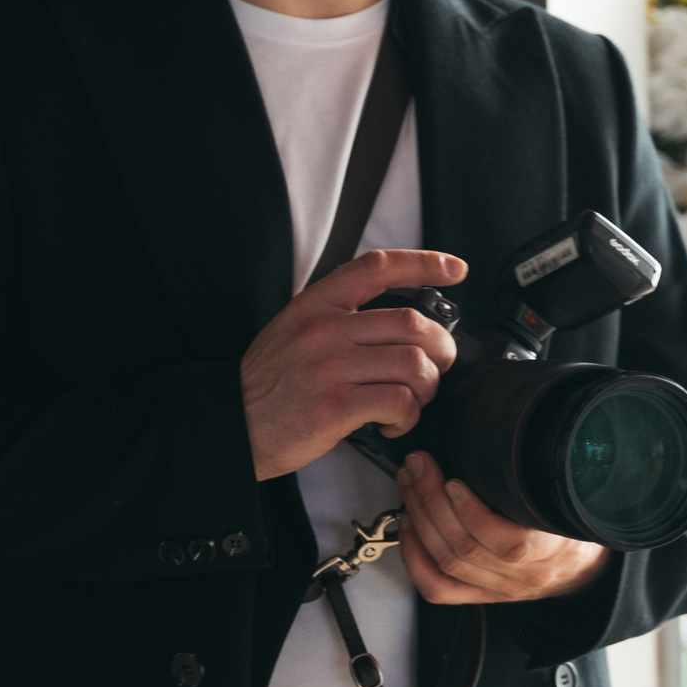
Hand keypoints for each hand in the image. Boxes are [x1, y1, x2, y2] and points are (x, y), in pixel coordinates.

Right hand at [239, 248, 467, 481]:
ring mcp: (329, 367)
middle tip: (436, 367)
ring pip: (413, 364)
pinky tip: (394, 423)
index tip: (454, 269)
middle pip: (412, 323)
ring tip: (412, 401)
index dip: (424, 263)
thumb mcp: (293, 331)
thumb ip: (338, 319)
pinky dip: (409, 416)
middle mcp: (324, 330)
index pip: (377, 267)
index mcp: (315, 306)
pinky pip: (399, 402)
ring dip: (427, 388)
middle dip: (441, 349)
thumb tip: (398, 324)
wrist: (232, 424)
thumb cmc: (267, 384)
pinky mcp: (335, 406)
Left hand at [394, 449, 609, 603]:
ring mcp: (499, 589)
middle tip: (418, 465)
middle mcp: (523, 575)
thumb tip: (508, 434)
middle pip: (465, 547)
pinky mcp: (480, 596)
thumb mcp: (569, 499)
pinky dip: (415, 558)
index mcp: (552, 550)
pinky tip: (408, 528)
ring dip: (419, 518)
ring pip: (447, 562)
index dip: (472, 512)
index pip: (509, 544)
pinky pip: (439, 588)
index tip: (453, 479)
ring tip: (409, 483)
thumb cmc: (572, 527)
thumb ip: (542, 478)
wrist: (582, 569)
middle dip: (431, 500)